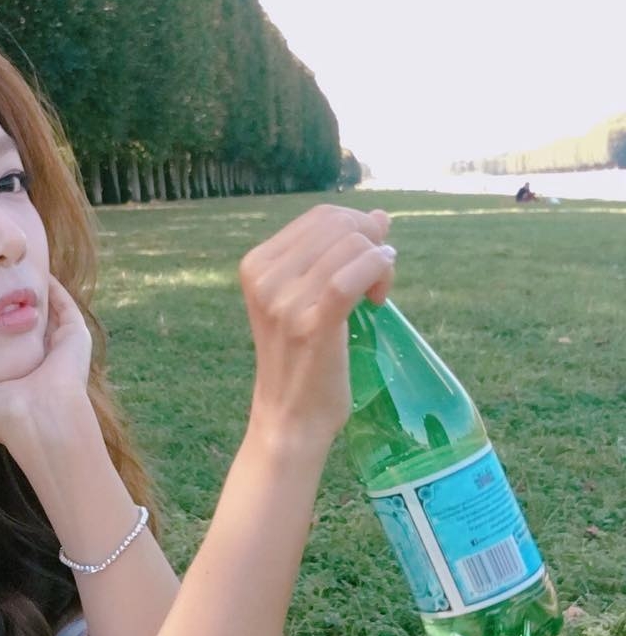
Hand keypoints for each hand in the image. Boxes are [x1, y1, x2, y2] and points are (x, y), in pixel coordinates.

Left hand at [0, 273, 93, 445]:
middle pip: (30, 330)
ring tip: (17, 271)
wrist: (36, 417)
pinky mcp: (76, 337)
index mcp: (21, 382)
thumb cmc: (0, 416)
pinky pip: (65, 305)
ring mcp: (62, 350)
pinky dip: (54, 288)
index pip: (10, 352)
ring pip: (49, 316)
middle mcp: (43, 365)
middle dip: (16, 310)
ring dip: (36, 296)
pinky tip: (38, 269)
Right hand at [239, 204, 394, 447]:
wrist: (290, 418)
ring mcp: (284, 302)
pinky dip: (379, 271)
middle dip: (370, 241)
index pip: (319, 217)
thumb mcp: (305, 300)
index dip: (356, 227)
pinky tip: (381, 294)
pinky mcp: (311, 324)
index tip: (366, 262)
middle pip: (338, 225)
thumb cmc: (302, 362)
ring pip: (352, 246)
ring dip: (379, 262)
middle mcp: (264, 279)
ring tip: (375, 295)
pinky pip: (353, 275)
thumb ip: (335, 256)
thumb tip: (379, 216)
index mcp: (255, 266)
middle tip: (376, 279)